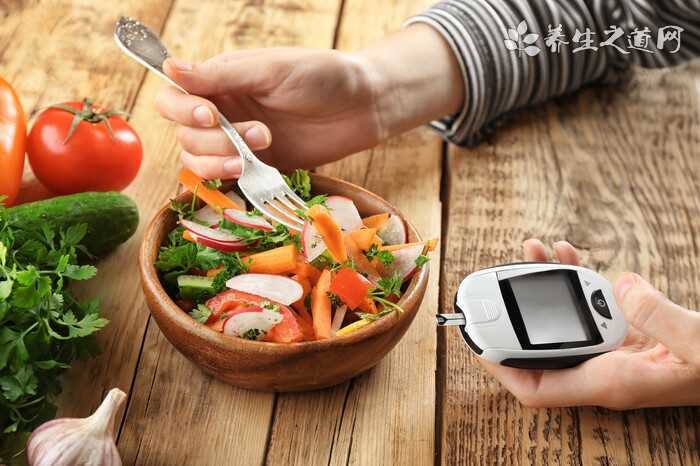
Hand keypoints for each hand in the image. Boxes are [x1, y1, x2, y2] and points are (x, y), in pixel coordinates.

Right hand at [154, 25, 462, 178]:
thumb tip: (169, 67)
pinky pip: (227, 181)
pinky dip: (231, 181)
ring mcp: (238, 142)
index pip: (172, 97)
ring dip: (220, 162)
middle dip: (214, 140)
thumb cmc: (322, 75)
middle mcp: (223, 112)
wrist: (364, 106)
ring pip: (199, 162)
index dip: (182, 110)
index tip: (212, 115)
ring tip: (263, 148)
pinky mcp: (258, 168)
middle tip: (260, 133)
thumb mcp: (271, 69)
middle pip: (184, 135)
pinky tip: (252, 172)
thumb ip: (221, 75)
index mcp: (221, 80)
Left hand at [478, 239, 699, 408]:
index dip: (502, 368)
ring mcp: (611, 349)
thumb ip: (660, 318)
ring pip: (559, 320)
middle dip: (513, 314)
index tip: (478, 342)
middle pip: (539, 346)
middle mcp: (601, 368)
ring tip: (531, 251)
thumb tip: (623, 287)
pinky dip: (573, 279)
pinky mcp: (624, 331)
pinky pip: (586, 306)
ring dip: (541, 286)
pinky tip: (566, 254)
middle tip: (494, 285)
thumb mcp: (696, 345)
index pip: (537, 386)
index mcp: (609, 381)